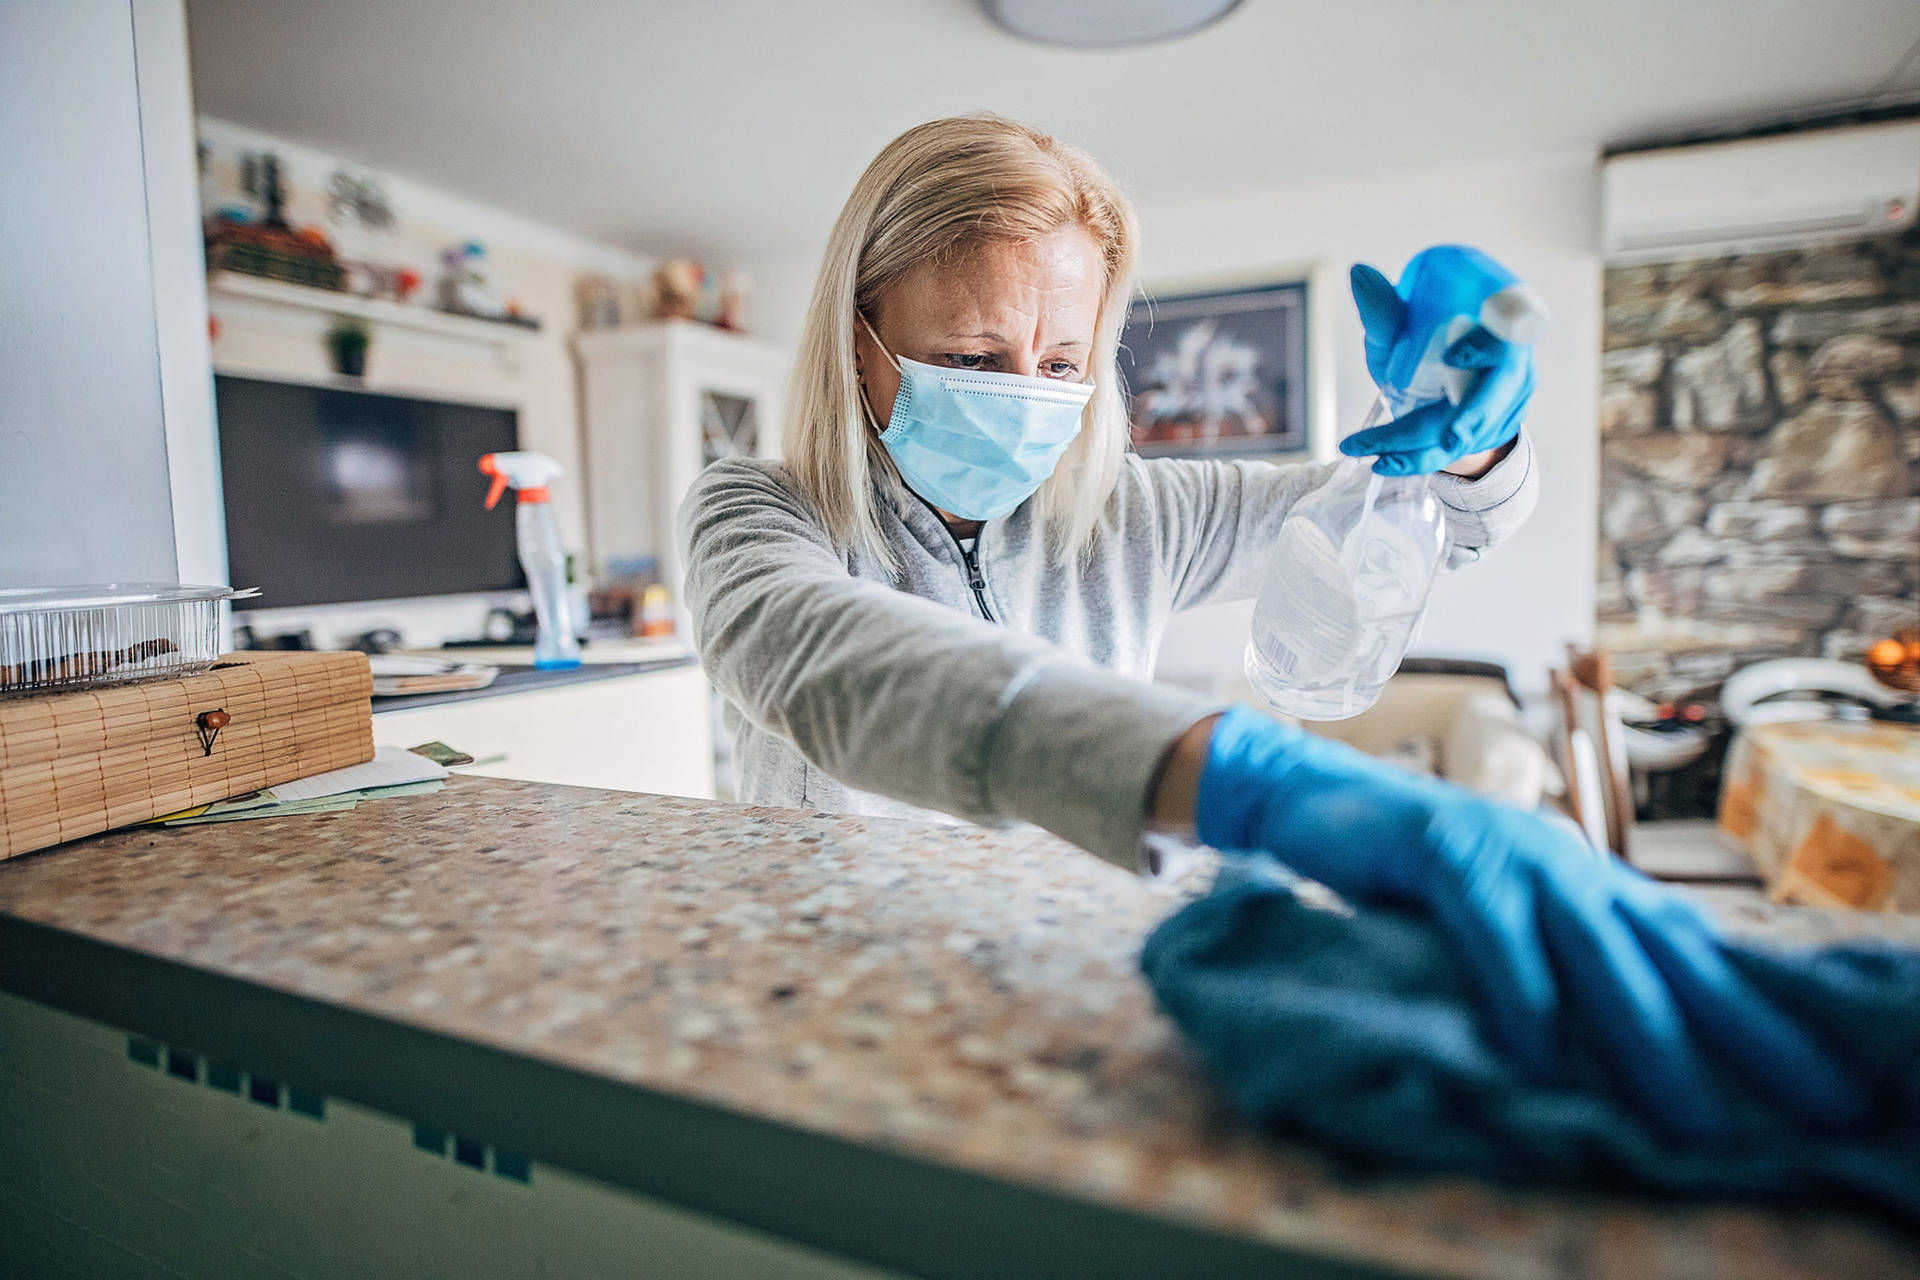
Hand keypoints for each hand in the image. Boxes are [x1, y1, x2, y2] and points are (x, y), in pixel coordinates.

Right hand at [1192, 707, 1858, 1139]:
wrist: (1310, 794)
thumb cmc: (1403, 870)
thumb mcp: (1494, 915)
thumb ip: (1551, 960)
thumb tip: (1611, 1049)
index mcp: (1584, 876)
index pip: (1688, 944)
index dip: (1757, 1009)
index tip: (1817, 1079)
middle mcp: (1565, 859)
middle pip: (1669, 949)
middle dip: (1743, 1031)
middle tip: (1808, 1102)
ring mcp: (1508, 848)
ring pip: (1596, 947)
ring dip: (1645, 1033)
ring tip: (1687, 1114)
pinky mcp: (1444, 849)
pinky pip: (1494, 930)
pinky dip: (1522, 994)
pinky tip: (1540, 1053)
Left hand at [1343, 253, 1537, 476]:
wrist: (1431, 364)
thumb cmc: (1418, 332)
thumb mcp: (1396, 323)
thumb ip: (1382, 307)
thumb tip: (1360, 274)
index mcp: (1497, 311)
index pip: (1512, 322)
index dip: (1489, 339)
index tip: (1453, 355)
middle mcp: (1513, 353)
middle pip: (1502, 388)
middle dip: (1476, 415)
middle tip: (1451, 437)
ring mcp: (1509, 393)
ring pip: (1474, 427)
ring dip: (1427, 446)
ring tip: (1381, 457)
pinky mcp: (1493, 426)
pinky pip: (1458, 448)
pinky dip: (1420, 458)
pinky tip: (1383, 462)